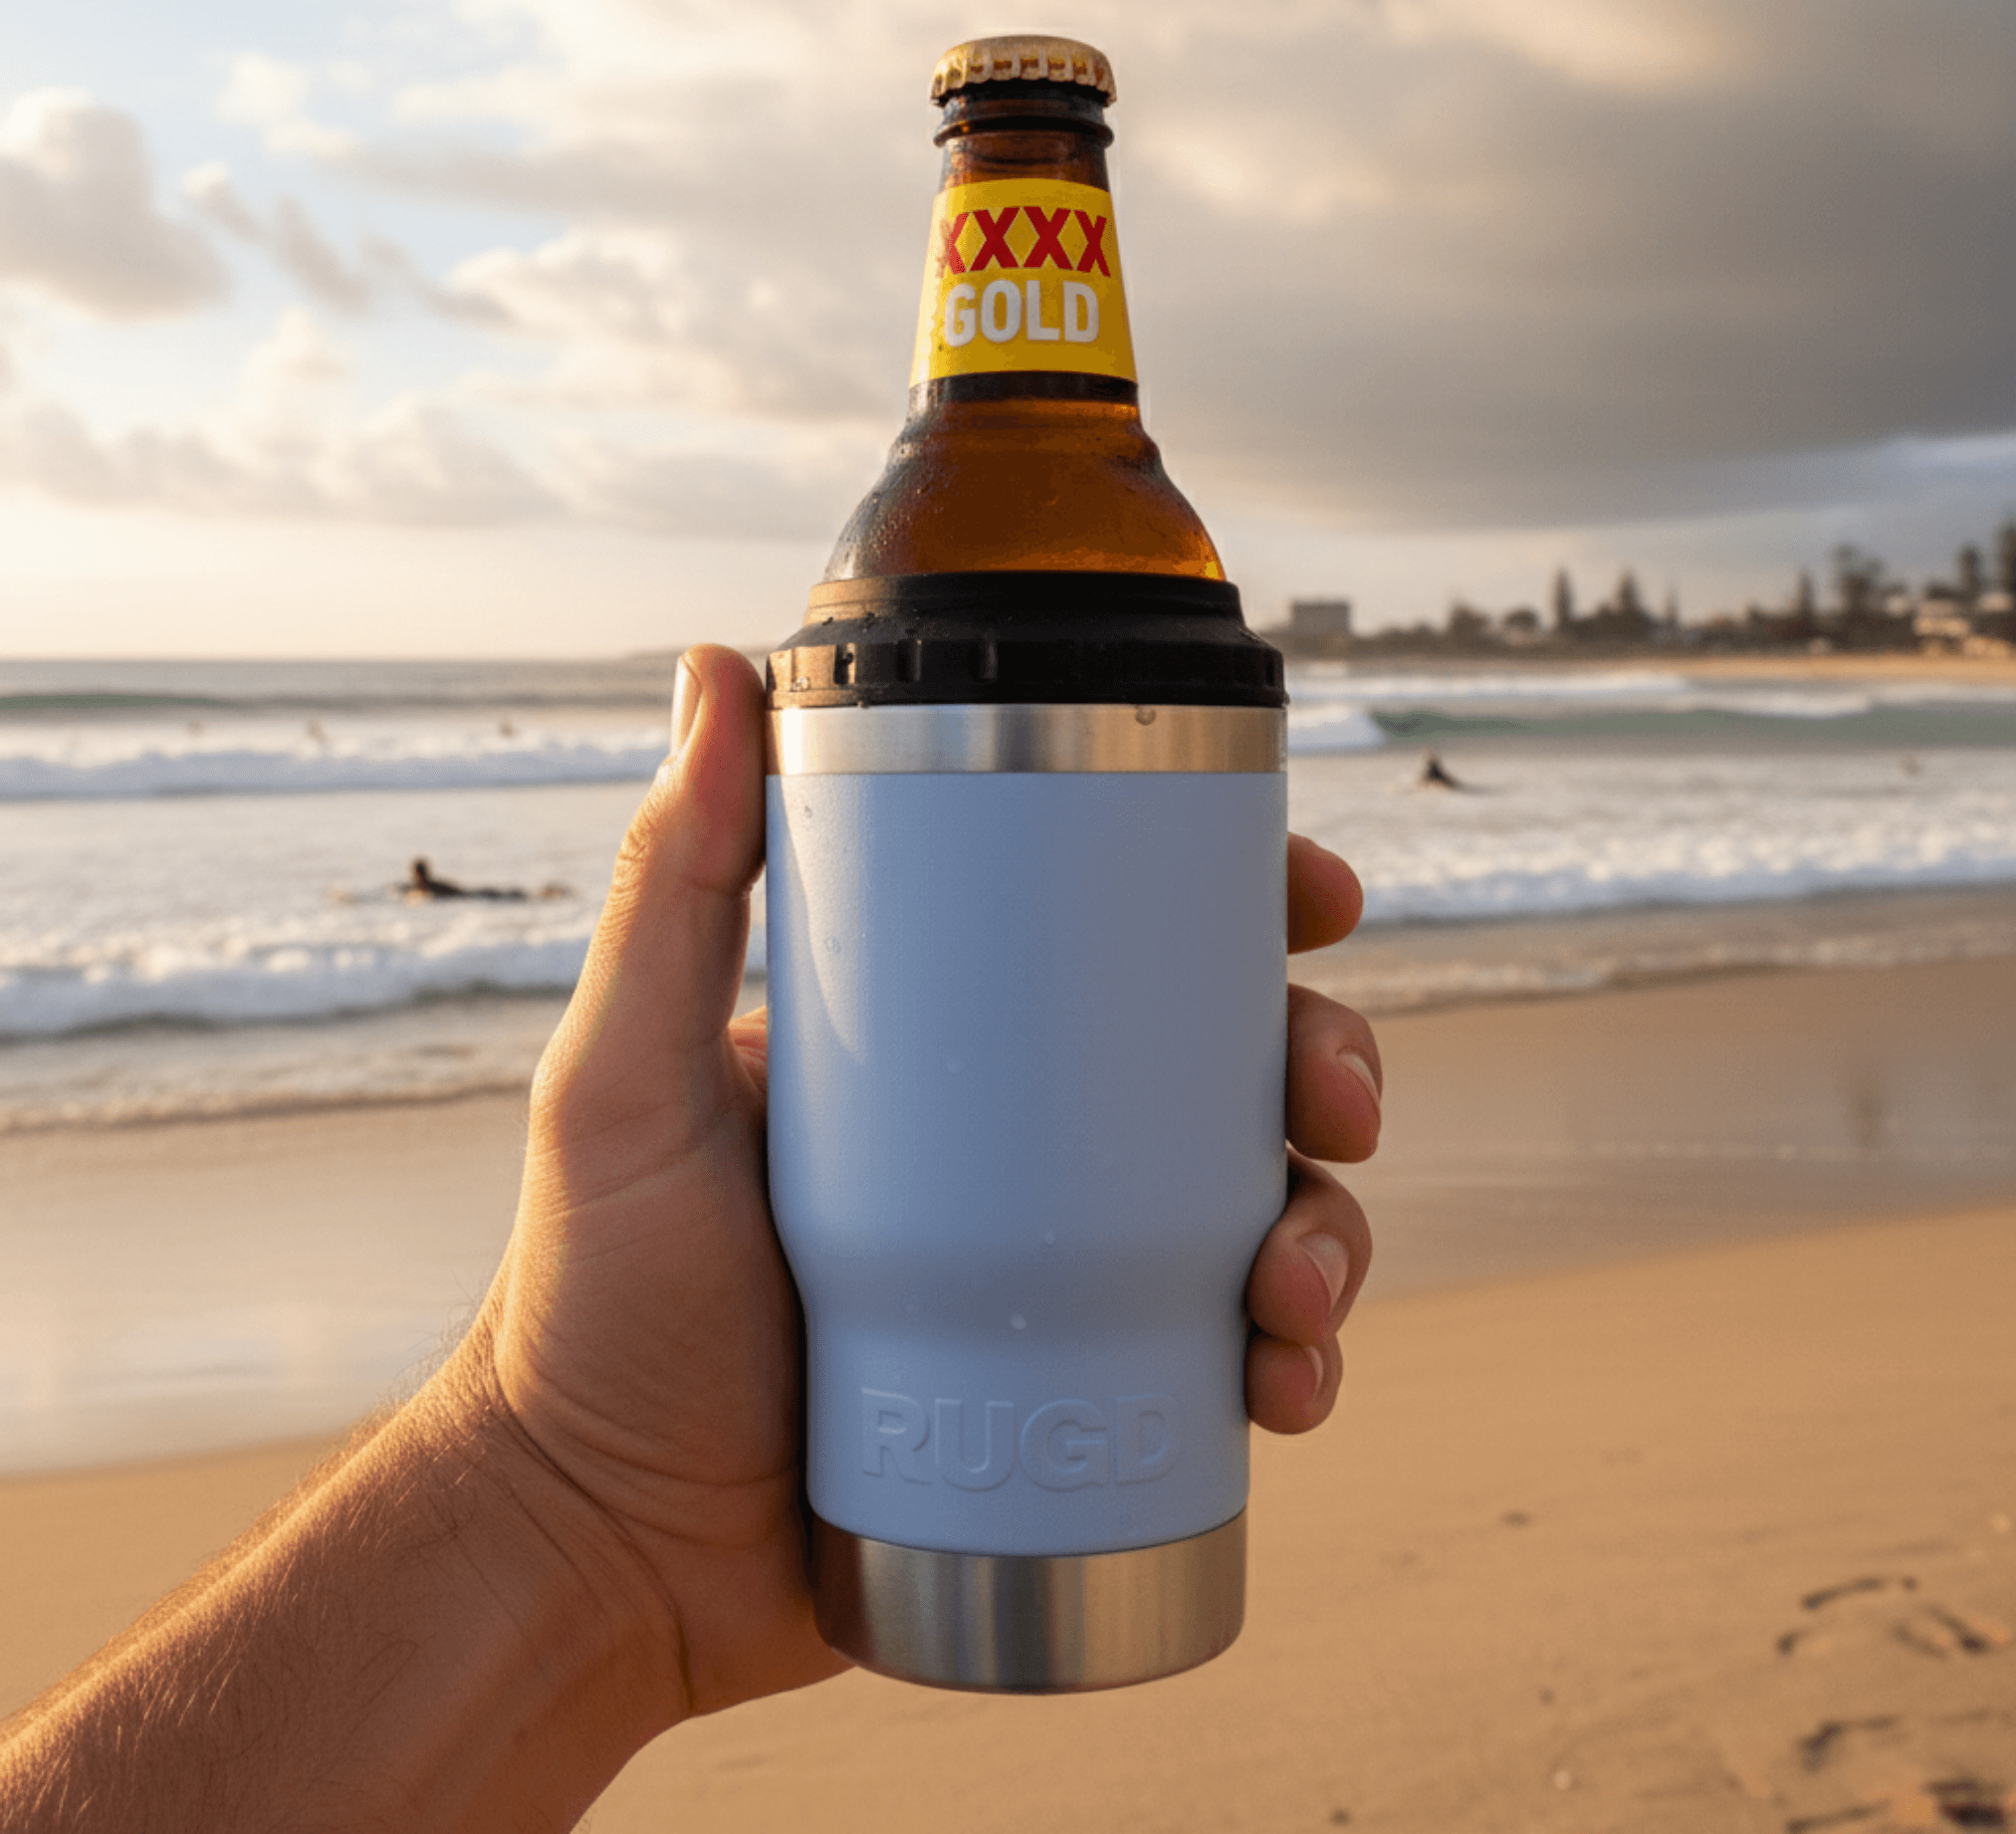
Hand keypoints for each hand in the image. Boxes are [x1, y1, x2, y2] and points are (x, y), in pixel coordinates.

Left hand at [464, 645, 1379, 1727]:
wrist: (596, 1550)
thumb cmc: (585, 1303)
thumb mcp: (624, 1074)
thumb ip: (670, 884)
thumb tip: (713, 667)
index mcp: (943, 1053)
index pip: (1115, 944)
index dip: (1237, 911)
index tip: (1312, 897)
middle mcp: (1016, 1153)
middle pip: (1220, 1074)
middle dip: (1321, 1064)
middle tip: (1335, 1097)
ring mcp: (1052, 1283)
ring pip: (1253, 1213)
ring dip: (1329, 1225)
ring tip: (1297, 1281)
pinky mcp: (1076, 1410)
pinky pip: (1224, 1365)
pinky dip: (1292, 1362)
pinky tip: (1286, 1383)